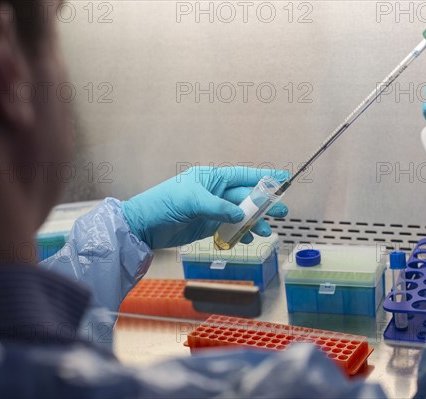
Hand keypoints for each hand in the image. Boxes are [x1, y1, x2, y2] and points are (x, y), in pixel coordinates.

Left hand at [122, 167, 288, 248]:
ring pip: (240, 215)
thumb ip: (219, 208)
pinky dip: (239, 234)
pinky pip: (230, 228)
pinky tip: (248, 239)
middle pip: (246, 197)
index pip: (243, 176)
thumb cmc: (163, 204)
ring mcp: (212, 210)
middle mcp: (215, 192)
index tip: (283, 179)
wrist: (143, 226)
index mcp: (212, 178)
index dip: (264, 178)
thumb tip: (241, 215)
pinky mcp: (207, 226)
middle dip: (264, 204)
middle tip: (283, 212)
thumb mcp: (192, 201)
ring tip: (267, 232)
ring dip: (254, 223)